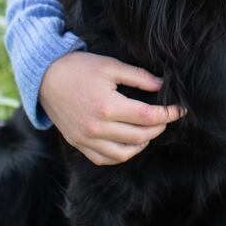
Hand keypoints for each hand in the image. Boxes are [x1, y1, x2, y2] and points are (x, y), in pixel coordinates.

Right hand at [39, 51, 184, 165]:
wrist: (45, 78)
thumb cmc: (79, 68)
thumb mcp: (111, 66)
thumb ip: (139, 77)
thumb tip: (162, 85)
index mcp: (107, 106)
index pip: (148, 117)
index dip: (168, 114)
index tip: (180, 109)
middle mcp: (96, 128)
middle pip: (140, 136)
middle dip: (159, 127)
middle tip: (166, 116)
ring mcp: (86, 139)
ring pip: (124, 153)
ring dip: (142, 143)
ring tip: (150, 130)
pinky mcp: (78, 144)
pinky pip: (104, 159)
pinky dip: (121, 154)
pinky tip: (130, 141)